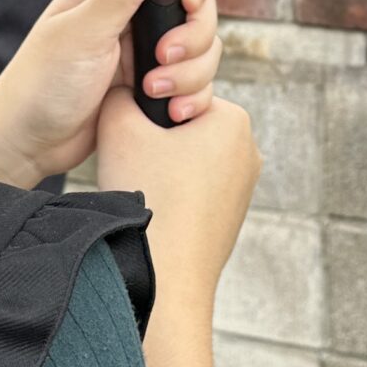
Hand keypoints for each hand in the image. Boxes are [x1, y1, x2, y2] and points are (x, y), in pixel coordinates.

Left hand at [0, 0, 221, 188]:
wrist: (29, 143)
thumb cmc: (40, 83)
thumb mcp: (82, 32)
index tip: (191, 4)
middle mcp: (134, 18)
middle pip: (198, 10)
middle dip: (192, 38)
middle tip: (161, 58)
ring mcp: (146, 54)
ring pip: (202, 51)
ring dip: (188, 74)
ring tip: (151, 91)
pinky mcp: (154, 87)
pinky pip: (194, 86)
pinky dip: (190, 99)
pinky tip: (168, 112)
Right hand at [97, 88, 258, 366]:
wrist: (167, 274)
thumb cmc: (149, 197)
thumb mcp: (119, 126)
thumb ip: (119, 95)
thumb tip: (123, 92)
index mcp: (233, 118)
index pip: (178, 94)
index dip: (146, 111)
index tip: (132, 134)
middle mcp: (248, 150)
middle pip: (183, 128)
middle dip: (154, 141)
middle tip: (132, 163)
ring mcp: (243, 188)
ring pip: (186, 162)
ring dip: (160, 170)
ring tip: (142, 189)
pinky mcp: (231, 218)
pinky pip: (193, 194)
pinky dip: (171, 197)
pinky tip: (155, 211)